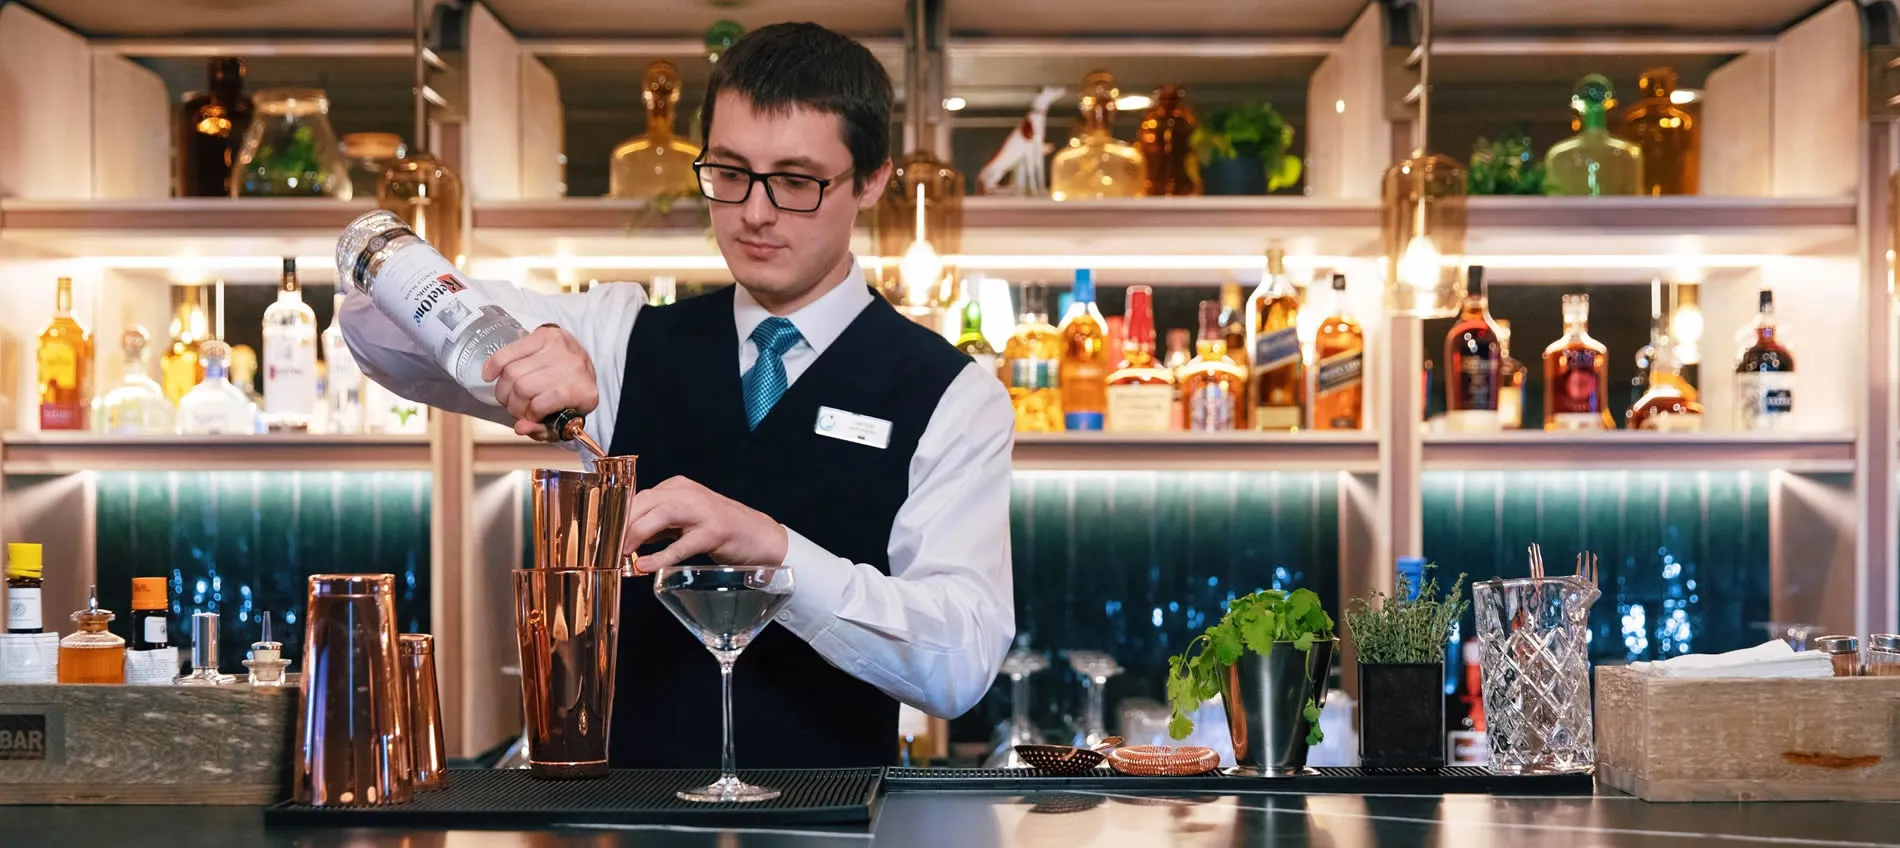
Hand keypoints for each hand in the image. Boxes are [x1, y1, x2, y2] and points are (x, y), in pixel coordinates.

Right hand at [481, 325, 597, 440]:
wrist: (581, 366)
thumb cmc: (571, 397)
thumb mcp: (563, 421)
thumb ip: (542, 430)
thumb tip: (520, 428)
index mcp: (584, 392)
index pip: (543, 403)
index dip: (530, 414)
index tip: (529, 417)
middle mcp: (574, 367)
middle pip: (523, 388)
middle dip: (513, 404)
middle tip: (517, 408)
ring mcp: (559, 348)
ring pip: (512, 372)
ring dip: (504, 390)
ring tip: (510, 395)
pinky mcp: (544, 335)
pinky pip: (508, 352)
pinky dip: (494, 366)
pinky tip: (490, 376)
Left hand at [621, 477, 789, 572]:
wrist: (760, 536)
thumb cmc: (719, 530)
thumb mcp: (684, 521)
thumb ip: (658, 526)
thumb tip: (626, 539)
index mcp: (678, 486)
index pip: (639, 496)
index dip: (618, 515)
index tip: (602, 534)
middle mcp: (689, 493)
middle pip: (645, 502)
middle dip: (622, 524)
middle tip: (606, 547)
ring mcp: (703, 511)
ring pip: (660, 515)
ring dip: (636, 535)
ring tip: (621, 554)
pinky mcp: (714, 531)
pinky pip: (681, 544)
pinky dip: (660, 556)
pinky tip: (645, 567)